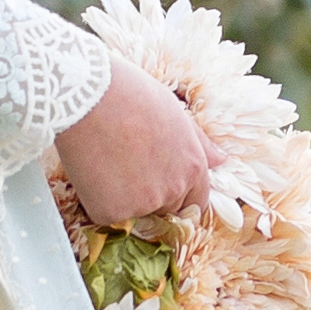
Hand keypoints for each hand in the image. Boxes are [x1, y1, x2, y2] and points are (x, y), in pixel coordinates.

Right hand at [54, 60, 213, 228]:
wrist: (88, 97)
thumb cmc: (130, 95)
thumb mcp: (174, 113)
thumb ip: (198, 143)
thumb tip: (222, 160)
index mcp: (193, 167)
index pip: (195, 201)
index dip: (177, 195)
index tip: (156, 184)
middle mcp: (174, 190)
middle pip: (165, 210)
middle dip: (149, 195)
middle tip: (124, 164)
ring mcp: (144, 204)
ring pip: (134, 212)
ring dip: (122, 197)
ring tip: (106, 159)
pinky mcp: (113, 212)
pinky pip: (106, 214)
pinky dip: (97, 199)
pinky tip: (91, 170)